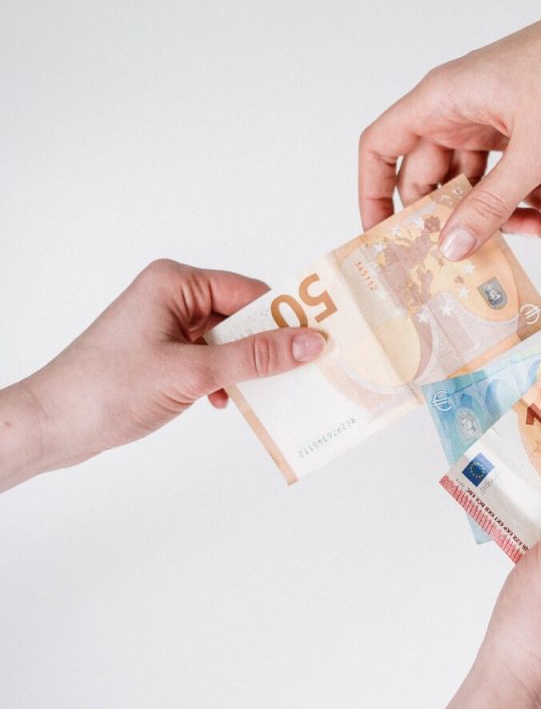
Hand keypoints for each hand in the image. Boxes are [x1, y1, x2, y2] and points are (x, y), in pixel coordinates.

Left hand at [0, 259, 324, 488]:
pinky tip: (223, 402)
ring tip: (263, 392)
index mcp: (176, 283)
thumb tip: (309, 343)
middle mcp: (173, 297)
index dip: (286, 317)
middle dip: (268, 346)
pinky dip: (226, 379)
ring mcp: (168, 326)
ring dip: (247, 368)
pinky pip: (213, 359)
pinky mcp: (164, 354)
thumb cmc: (106, 389)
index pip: (251, 293)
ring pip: (231, 341)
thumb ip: (255, 357)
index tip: (321, 341)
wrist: (52, 425)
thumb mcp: (192, 373)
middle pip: (244, 316)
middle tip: (303, 370)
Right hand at [358, 0, 540, 259]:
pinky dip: (532, 189)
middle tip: (477, 251)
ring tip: (539, 223)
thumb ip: (490, 205)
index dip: (374, 195)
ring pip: (478, 181)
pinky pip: (510, 170)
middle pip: (433, 177)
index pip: (381, 149)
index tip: (385, 238)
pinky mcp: (520, 123)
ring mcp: (489, 116)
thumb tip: (451, 247)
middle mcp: (458, 107)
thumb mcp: (533, 153)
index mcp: (441, 101)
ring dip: (506, 209)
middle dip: (458, 217)